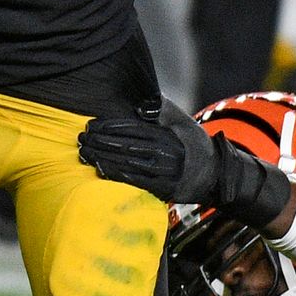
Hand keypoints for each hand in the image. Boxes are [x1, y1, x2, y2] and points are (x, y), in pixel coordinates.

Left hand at [78, 103, 291, 223]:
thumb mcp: (182, 122)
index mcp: (167, 135)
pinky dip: (116, 175)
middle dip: (101, 142)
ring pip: (127, 163)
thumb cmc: (193, 144)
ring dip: (103, 158)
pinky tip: (100, 169)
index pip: (133, 128)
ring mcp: (164, 172)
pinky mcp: (163, 189)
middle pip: (126, 146)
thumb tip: (141, 106)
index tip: (92, 124)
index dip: (110, 126)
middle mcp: (165, 153)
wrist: (214, 174)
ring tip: (84, 152)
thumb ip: (161, 110)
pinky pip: (135, 181)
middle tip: (81, 138)